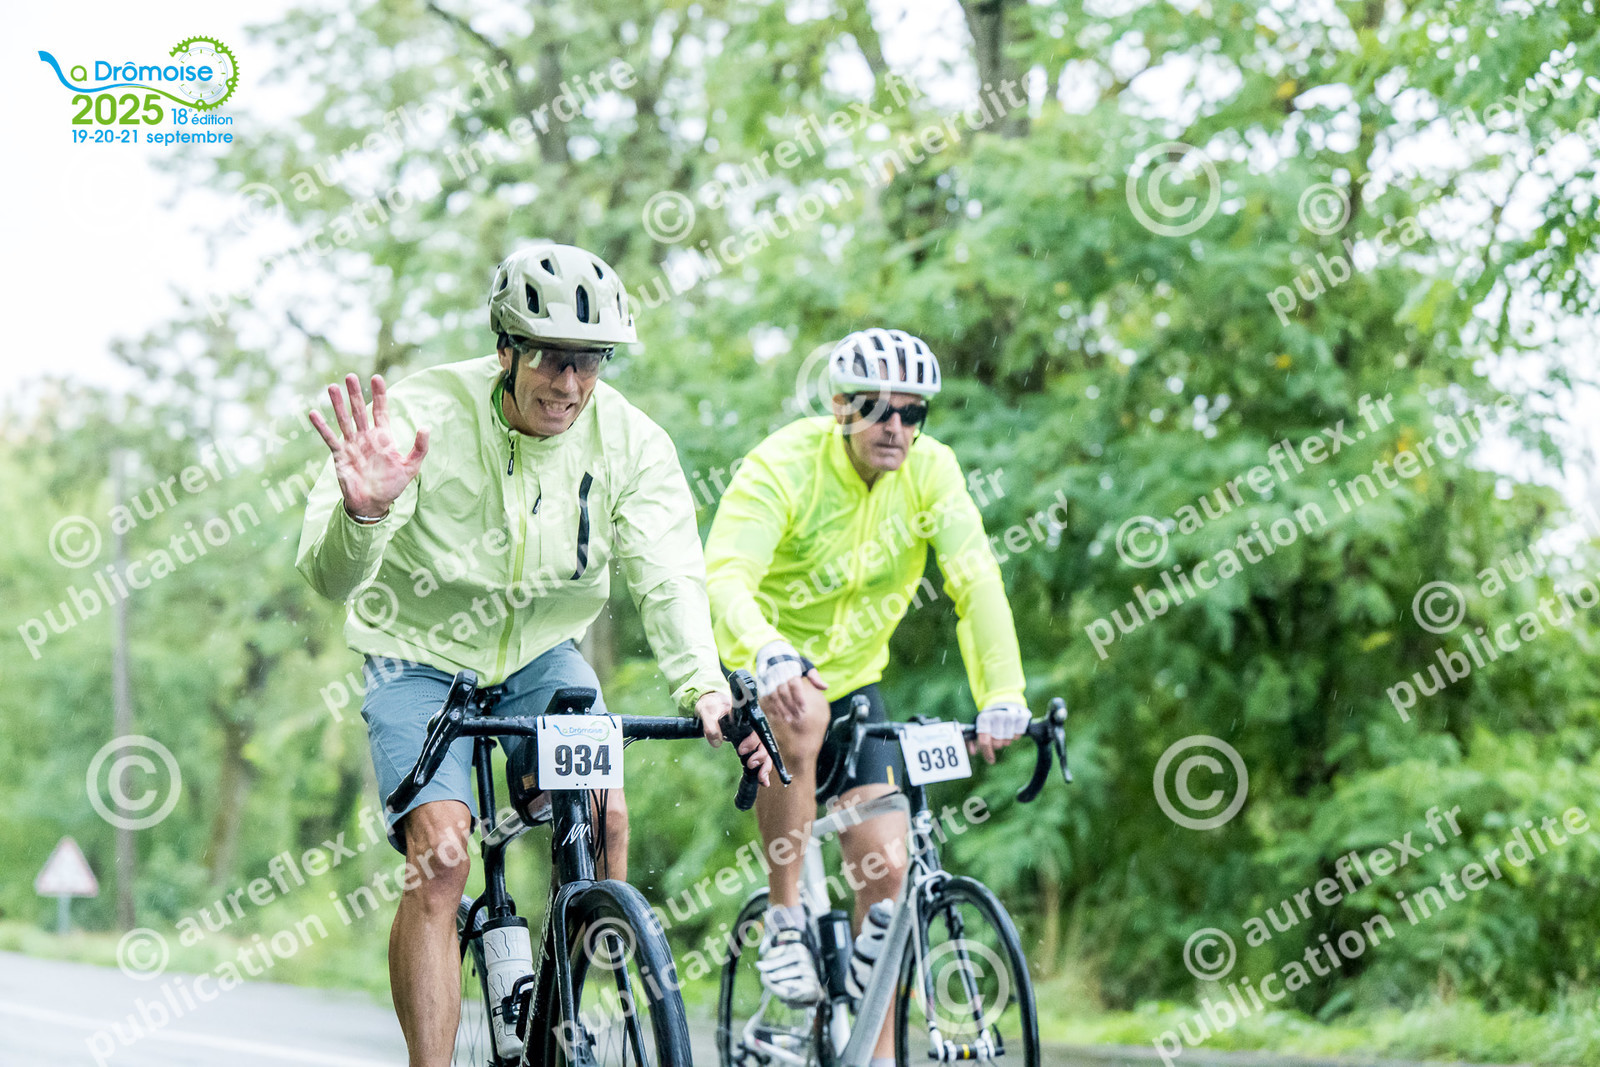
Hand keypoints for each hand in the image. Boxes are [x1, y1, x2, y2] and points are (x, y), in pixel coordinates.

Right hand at [308, 374, 429, 519]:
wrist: (373, 504)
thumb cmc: (392, 486)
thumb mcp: (411, 467)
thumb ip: (419, 448)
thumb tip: (426, 427)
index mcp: (383, 438)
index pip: (380, 411)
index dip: (379, 395)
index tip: (376, 378)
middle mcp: (366, 437)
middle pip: (359, 411)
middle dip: (355, 394)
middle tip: (350, 376)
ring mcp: (352, 445)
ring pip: (344, 420)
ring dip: (338, 404)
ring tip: (332, 387)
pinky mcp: (340, 455)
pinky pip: (329, 438)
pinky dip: (322, 427)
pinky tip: (313, 413)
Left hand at [695, 690, 771, 785]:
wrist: (714, 707)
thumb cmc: (712, 707)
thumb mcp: (707, 712)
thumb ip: (710, 725)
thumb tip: (716, 742)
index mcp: (746, 718)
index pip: (755, 729)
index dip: (752, 741)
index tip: (741, 750)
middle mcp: (752, 728)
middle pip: (764, 742)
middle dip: (761, 756)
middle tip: (750, 765)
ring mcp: (752, 738)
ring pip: (765, 752)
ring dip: (765, 766)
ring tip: (762, 780)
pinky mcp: (748, 746)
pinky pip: (759, 757)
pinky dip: (762, 769)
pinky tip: (763, 781)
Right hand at [756, 640, 826, 724]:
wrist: (771, 651)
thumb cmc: (792, 660)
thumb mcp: (805, 664)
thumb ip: (814, 677)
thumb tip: (825, 687)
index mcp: (790, 669)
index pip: (795, 685)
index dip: (799, 698)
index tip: (804, 709)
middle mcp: (778, 674)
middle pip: (784, 693)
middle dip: (791, 706)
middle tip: (798, 717)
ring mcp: (768, 678)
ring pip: (773, 696)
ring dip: (781, 709)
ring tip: (788, 719)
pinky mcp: (761, 683)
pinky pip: (764, 697)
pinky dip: (770, 707)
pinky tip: (777, 715)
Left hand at [970, 702, 1029, 764]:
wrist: (1004, 699)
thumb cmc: (990, 716)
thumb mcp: (979, 724)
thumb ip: (972, 739)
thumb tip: (972, 752)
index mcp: (984, 718)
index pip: (985, 741)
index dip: (987, 752)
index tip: (990, 760)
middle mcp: (997, 716)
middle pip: (997, 744)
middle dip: (996, 744)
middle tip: (996, 737)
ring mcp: (1011, 716)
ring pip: (1008, 741)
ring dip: (1005, 739)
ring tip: (1003, 730)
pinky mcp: (1022, 716)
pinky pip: (1018, 736)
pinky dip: (1015, 735)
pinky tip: (1011, 727)